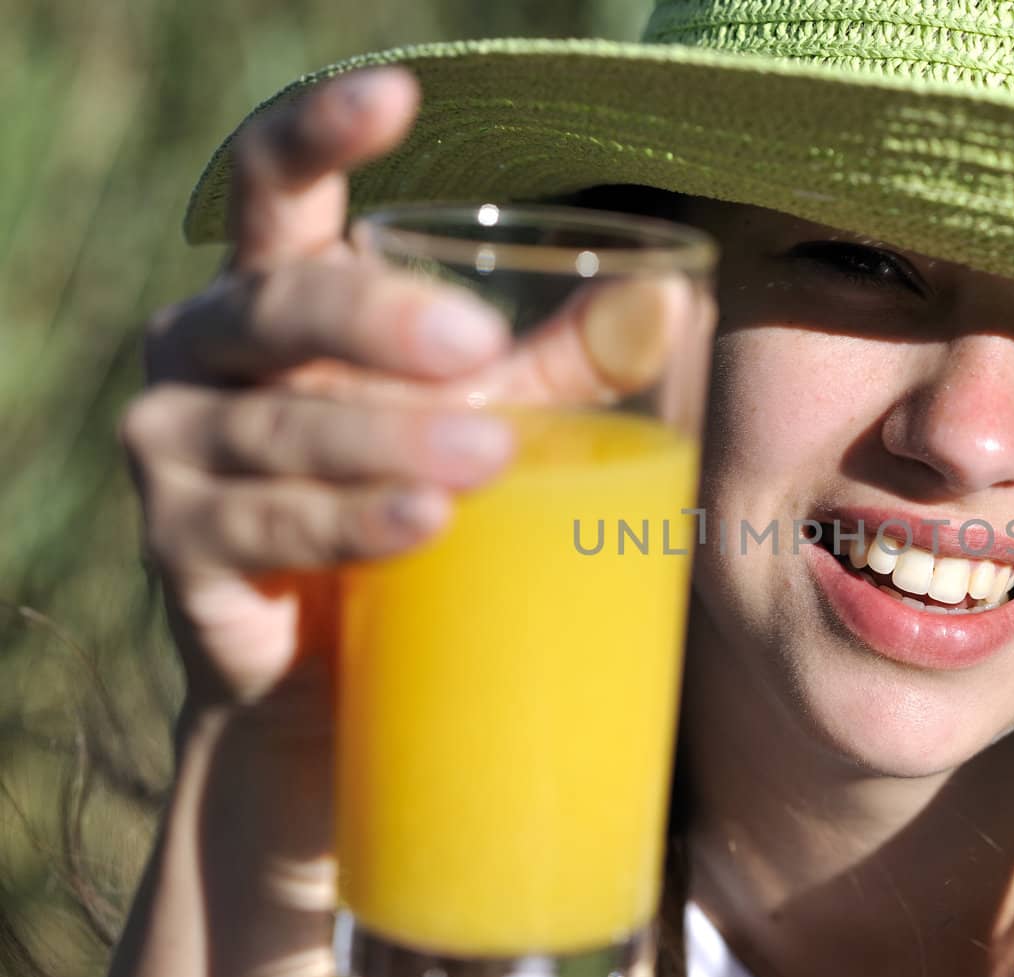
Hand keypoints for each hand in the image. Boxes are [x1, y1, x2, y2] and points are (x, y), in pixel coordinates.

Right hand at [127, 66, 706, 716]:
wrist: (329, 675)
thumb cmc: (407, 504)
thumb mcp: (484, 416)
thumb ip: (561, 360)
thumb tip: (666, 301)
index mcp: (276, 294)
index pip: (272, 185)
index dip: (318, 131)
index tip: (397, 95)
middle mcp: (206, 353)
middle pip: (276, 301)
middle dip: (375, 319)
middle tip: (477, 351)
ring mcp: (177, 451)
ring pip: (276, 428)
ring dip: (383, 440)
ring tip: (485, 460)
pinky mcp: (179, 549)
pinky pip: (257, 526)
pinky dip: (346, 525)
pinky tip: (422, 525)